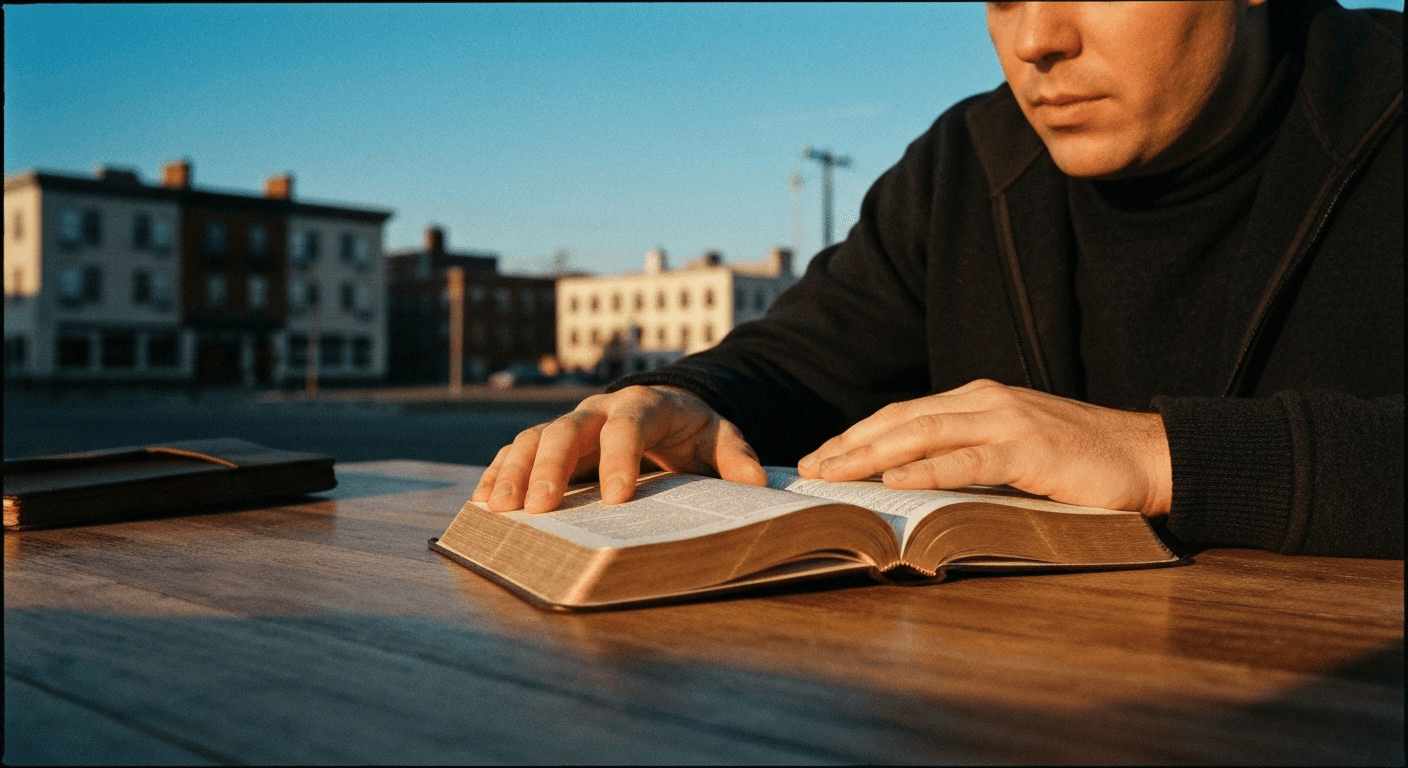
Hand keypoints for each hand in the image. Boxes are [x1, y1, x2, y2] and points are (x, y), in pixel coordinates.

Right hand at [471, 385, 767, 513]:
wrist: (664, 408)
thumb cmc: (692, 430)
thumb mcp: (720, 438)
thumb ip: (736, 458)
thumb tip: (755, 487)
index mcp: (645, 405)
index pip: (629, 427)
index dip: (621, 460)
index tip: (618, 500)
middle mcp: (599, 409)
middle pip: (567, 430)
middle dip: (550, 468)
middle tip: (539, 508)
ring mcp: (571, 423)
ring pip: (534, 439)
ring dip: (514, 472)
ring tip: (499, 510)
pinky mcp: (551, 440)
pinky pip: (517, 451)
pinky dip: (498, 473)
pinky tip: (482, 502)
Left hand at [796, 379, 1171, 513]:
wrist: (1147, 454)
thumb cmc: (1078, 458)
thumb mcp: (1014, 448)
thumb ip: (969, 455)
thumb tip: (913, 481)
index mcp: (978, 398)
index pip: (902, 414)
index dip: (857, 434)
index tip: (819, 456)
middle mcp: (985, 400)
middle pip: (900, 420)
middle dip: (848, 444)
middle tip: (809, 469)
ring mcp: (1007, 421)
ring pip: (922, 434)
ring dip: (871, 455)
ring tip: (833, 474)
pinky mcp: (1029, 449)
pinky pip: (967, 459)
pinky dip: (927, 468)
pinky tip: (894, 479)